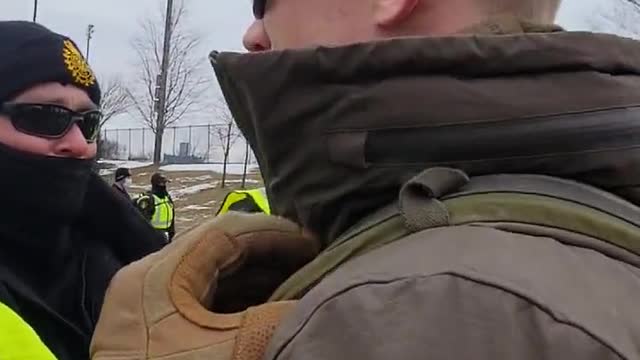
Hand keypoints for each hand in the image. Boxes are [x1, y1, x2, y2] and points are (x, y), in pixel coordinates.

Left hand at [90, 212, 318, 358]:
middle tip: (314, 261)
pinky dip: (241, 303)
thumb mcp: (231, 352)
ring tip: (301, 284)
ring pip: (214, 280)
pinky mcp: (159, 335)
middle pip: (219, 253)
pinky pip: (206, 305)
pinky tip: (272, 308)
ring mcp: (152, 310)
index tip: (313, 241)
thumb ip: (276, 320)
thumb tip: (317, 302)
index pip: (223, 232)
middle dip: (270, 256)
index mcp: (157, 276)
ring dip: (259, 281)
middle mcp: (150, 284)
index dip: (273, 232)